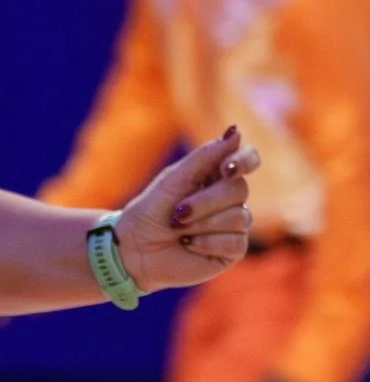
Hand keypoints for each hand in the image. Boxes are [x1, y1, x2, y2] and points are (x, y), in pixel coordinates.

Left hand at [112, 126, 256, 292]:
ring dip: (201, 224)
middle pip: (239, 189)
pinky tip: (188, 244)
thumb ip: (205, 156)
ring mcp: (234, 224)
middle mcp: (230, 198)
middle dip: (204, 202)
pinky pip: (235, 242)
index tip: (227, 168)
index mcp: (217, 175)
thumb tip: (236, 131)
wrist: (134, 249)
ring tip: (179, 230)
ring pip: (239, 217)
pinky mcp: (233, 250)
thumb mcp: (173, 179)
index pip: (247, 159)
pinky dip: (206, 243)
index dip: (244, 160)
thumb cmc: (150, 211)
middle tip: (177, 213)